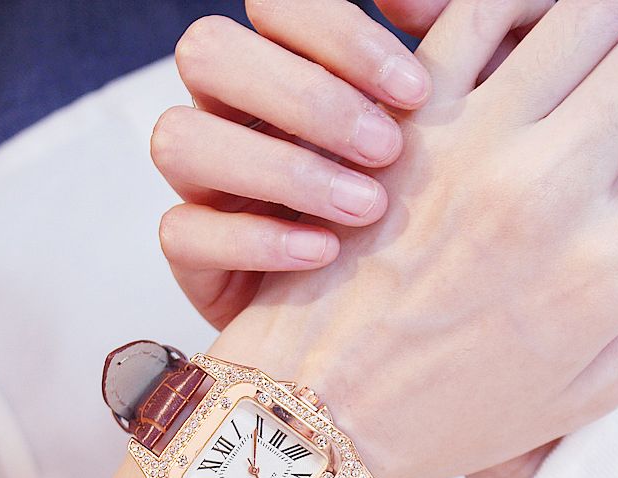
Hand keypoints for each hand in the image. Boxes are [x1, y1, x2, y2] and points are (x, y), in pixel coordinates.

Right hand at [153, 3, 431, 328]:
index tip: (415, 93)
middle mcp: (228, 114)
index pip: (274, 7)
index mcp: (281, 68)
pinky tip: (325, 252)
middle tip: (386, 151)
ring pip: (178, 139)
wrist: (378, 307)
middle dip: (306, 99)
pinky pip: (181, 233)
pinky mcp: (193, 255)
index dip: (339, 36)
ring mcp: (202, 183)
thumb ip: (433, 70)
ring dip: (278, 169)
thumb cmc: (412, 208)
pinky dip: (255, 241)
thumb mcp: (439, 136)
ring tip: (364, 208)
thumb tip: (405, 2)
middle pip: (208, 53)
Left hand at [155, 0, 617, 477]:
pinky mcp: (405, 121)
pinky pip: (483, 6)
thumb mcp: (588, 391)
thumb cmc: (453, 414)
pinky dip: (524, 7)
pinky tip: (529, 49)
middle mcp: (549, 190)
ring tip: (606, 64)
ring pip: (593, 1)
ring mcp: (471, 142)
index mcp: (606, 268)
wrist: (321, 410)